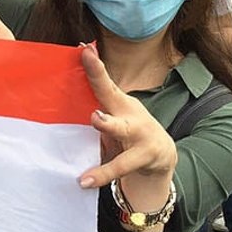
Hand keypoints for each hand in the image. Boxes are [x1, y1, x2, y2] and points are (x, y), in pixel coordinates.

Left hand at [77, 45, 177, 212]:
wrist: (162, 155)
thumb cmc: (128, 128)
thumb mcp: (115, 112)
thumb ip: (97, 100)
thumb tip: (69, 79)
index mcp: (119, 102)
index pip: (104, 82)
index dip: (95, 67)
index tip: (84, 50)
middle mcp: (130, 115)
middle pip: (114, 100)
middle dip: (102, 90)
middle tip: (92, 108)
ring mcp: (139, 136)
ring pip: (121, 133)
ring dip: (108, 129)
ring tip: (95, 122)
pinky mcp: (143, 157)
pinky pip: (119, 166)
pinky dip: (101, 175)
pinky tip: (85, 181)